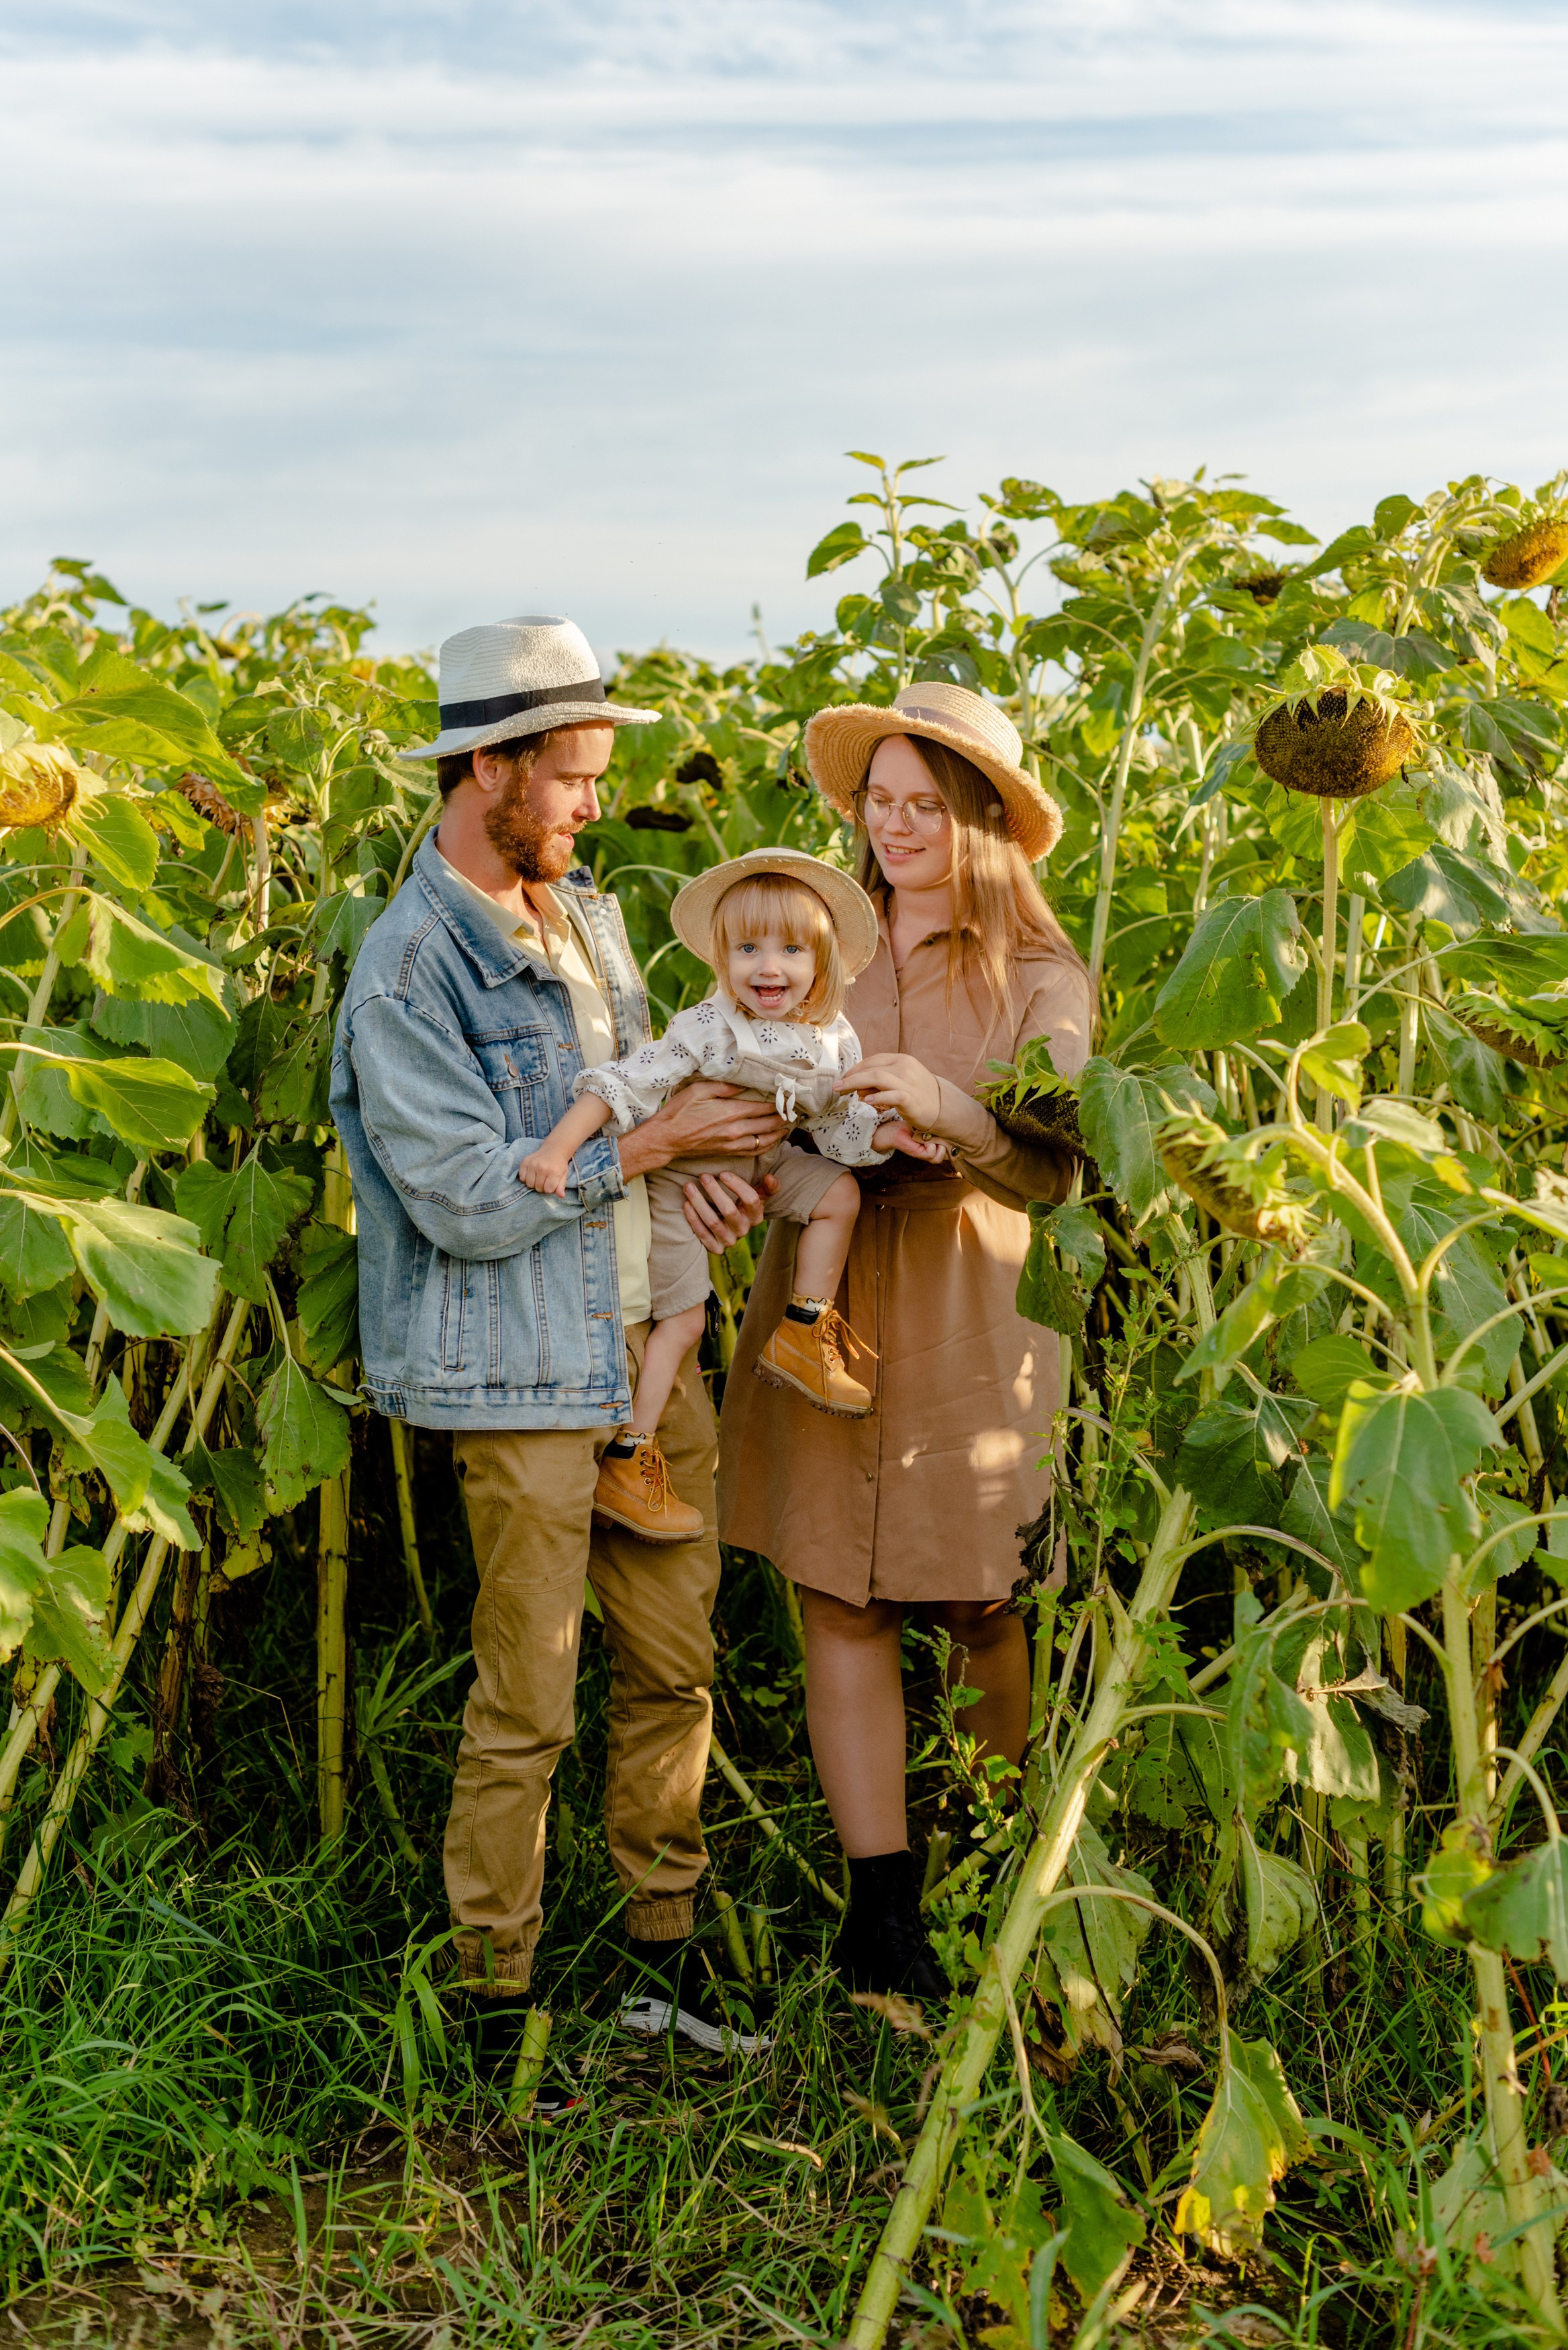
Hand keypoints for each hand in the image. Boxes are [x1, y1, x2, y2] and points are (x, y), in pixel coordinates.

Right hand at [519, 1148, 569, 1197]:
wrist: (553, 1150)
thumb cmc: (559, 1165)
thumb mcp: (564, 1175)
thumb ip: (561, 1186)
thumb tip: (561, 1196)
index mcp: (553, 1172)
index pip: (548, 1190)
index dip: (550, 1189)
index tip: (552, 1183)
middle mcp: (542, 1167)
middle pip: (538, 1188)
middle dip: (542, 1187)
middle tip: (545, 1180)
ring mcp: (532, 1164)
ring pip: (529, 1184)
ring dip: (534, 1183)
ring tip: (539, 1177)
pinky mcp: (525, 1162)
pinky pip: (522, 1178)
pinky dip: (526, 1178)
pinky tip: (532, 1174)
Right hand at [618, 1079, 788, 1179]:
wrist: (666, 1139)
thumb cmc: (679, 1112)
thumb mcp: (699, 1090)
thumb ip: (723, 1087)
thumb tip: (743, 1085)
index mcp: (730, 1112)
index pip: (762, 1107)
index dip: (777, 1103)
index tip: (788, 1098)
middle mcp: (735, 1130)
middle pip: (767, 1124)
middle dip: (782, 1117)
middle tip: (794, 1111)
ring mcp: (732, 1143)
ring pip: (764, 1140)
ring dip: (778, 1133)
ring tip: (787, 1126)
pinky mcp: (727, 1152)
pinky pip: (754, 1151)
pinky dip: (766, 1146)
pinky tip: (772, 1142)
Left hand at [680, 1168, 778, 1251]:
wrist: (731, 1229)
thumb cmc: (743, 1205)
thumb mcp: (758, 1195)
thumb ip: (768, 1187)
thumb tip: (770, 1177)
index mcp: (756, 1216)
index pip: (751, 1200)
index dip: (737, 1186)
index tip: (723, 1173)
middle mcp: (744, 1230)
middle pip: (729, 1211)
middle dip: (714, 1192)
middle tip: (703, 1176)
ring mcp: (729, 1241)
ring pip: (713, 1222)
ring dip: (699, 1203)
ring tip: (688, 1187)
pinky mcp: (715, 1248)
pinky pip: (702, 1234)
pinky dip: (693, 1219)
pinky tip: (686, 1204)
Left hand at [836, 1052, 941, 1133]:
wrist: (942, 1106)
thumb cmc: (917, 1093)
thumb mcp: (898, 1081)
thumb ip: (879, 1081)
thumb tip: (857, 1087)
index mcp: (901, 1059)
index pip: (872, 1060)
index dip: (855, 1069)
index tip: (842, 1078)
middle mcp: (904, 1066)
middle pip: (871, 1068)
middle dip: (851, 1077)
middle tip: (837, 1087)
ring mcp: (908, 1082)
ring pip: (877, 1077)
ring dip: (856, 1084)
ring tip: (843, 1092)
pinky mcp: (911, 1098)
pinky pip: (892, 1095)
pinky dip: (878, 1097)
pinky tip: (866, 1101)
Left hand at [874, 1117, 947, 1163]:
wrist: (893, 1130)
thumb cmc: (910, 1126)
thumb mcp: (927, 1125)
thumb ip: (936, 1129)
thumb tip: (950, 1127)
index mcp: (933, 1146)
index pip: (949, 1151)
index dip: (951, 1145)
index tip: (947, 1135)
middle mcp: (930, 1152)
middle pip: (946, 1156)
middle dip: (945, 1146)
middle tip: (937, 1136)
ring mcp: (923, 1154)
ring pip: (939, 1158)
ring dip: (938, 1147)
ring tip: (930, 1139)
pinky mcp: (917, 1153)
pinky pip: (931, 1154)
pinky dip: (931, 1146)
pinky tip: (925, 1139)